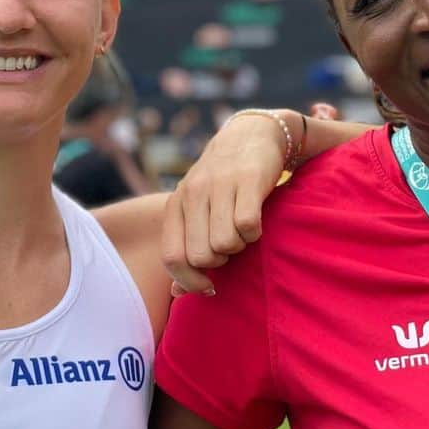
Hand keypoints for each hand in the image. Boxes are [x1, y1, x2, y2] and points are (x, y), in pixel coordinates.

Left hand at [161, 110, 292, 295]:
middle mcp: (193, 193)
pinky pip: (248, 226)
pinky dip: (255, 233)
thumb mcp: (196, 209)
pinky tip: (256, 222)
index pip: (172, 258)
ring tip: (242, 230)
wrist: (252, 134)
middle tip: (230, 246)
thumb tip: (177, 294)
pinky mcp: (248, 180)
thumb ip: (185, 248)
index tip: (209, 285)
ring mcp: (220, 185)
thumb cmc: (222, 183)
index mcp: (176, 203)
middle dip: (219, 261)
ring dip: (239, 246)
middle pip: (200, 255)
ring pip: (225, 243)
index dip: (190, 281)